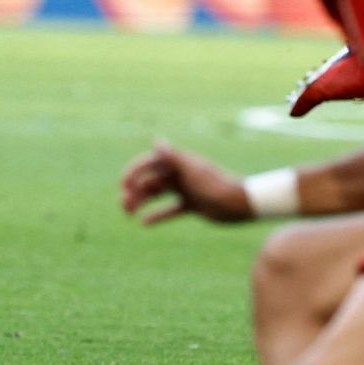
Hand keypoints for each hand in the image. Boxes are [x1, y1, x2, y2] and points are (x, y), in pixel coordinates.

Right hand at [120, 140, 252, 224]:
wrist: (239, 204)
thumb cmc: (216, 185)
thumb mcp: (192, 171)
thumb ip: (173, 157)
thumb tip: (155, 141)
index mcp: (179, 162)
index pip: (149, 163)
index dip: (134, 172)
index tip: (124, 185)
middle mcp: (180, 174)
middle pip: (150, 180)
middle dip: (135, 191)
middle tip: (124, 205)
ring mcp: (185, 189)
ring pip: (156, 195)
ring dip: (141, 202)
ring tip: (129, 214)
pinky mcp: (191, 204)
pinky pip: (169, 210)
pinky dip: (157, 216)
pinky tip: (144, 223)